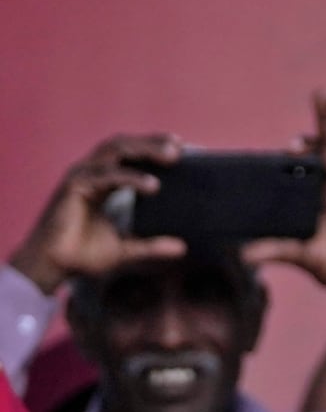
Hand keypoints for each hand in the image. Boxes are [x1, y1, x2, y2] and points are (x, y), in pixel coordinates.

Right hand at [9, 135, 187, 293]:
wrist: (53, 268)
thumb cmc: (84, 256)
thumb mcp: (125, 250)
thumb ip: (152, 246)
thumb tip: (182, 248)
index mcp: (104, 180)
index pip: (131, 153)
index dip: (155, 146)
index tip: (185, 146)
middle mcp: (93, 173)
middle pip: (125, 144)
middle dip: (153, 142)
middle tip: (181, 147)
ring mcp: (82, 176)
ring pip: (116, 150)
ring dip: (145, 149)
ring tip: (172, 156)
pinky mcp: (74, 187)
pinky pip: (107, 175)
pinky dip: (131, 177)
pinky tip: (153, 185)